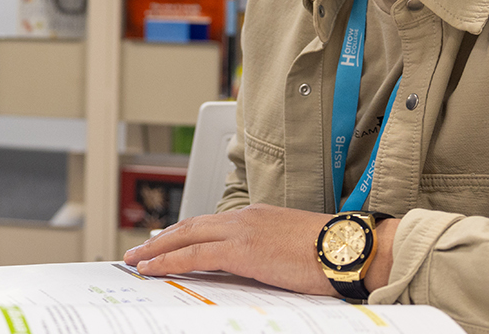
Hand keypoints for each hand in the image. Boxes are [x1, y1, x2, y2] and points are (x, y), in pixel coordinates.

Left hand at [122, 204, 397, 296]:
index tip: (164, 241)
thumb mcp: (292, 250)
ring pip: (185, 237)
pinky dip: (168, 260)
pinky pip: (193, 255)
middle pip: (190, 226)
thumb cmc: (334, 254)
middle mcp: (244, 218)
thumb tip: (252, 271)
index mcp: (257, 216)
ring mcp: (241, 231)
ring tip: (136, 260)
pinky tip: (152, 268)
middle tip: (138, 250)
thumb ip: (266, 255)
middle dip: (161, 239)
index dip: (183, 233)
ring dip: (156, 249)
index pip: (209, 224)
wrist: (352, 249)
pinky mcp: (242, 250)